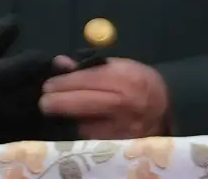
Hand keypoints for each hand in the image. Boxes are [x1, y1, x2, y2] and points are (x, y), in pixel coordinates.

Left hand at [39, 58, 170, 139]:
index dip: (64, 83)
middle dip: (58, 102)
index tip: (47, 85)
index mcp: (125, 79)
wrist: (164, 107)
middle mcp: (124, 104)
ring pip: (85, 125)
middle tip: (43, 102)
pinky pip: (93, 137)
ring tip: (59, 110)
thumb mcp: (118, 65)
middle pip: (84, 104)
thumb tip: (60, 64)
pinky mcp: (120, 142)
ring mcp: (123, 127)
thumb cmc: (138, 81)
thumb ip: (88, 66)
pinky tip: (76, 122)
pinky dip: (81, 129)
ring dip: (69, 118)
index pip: (88, 81)